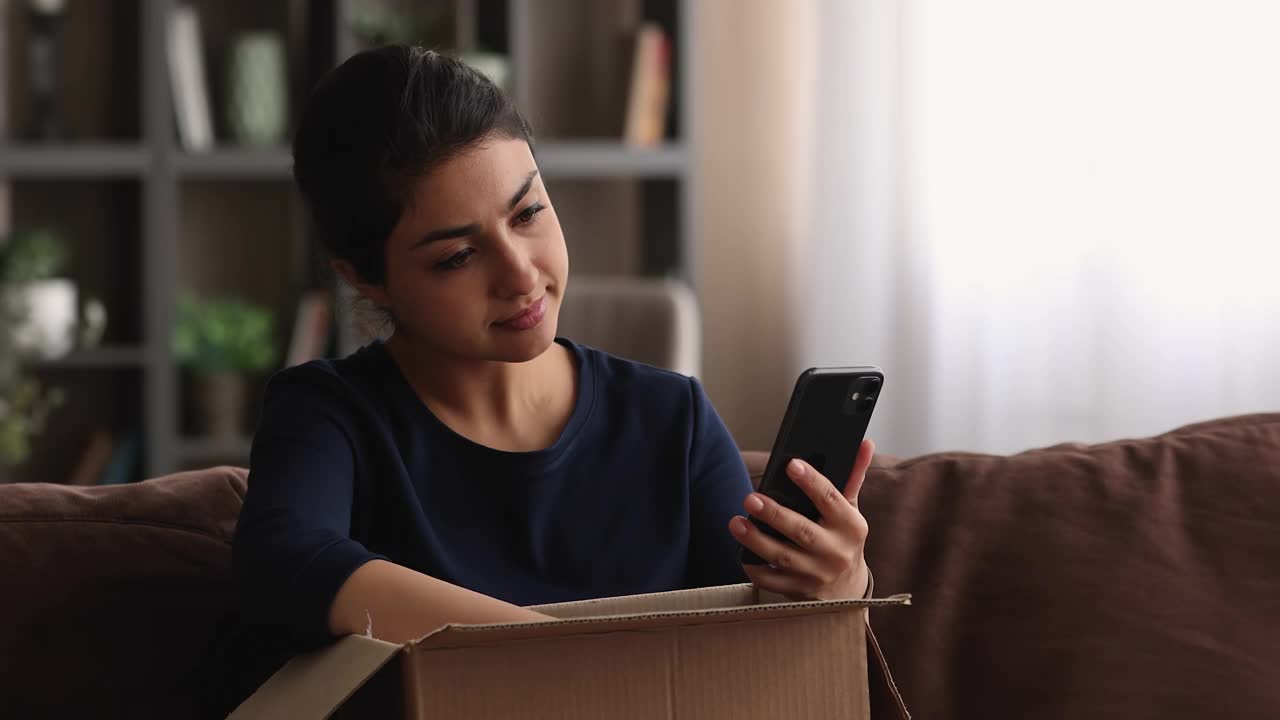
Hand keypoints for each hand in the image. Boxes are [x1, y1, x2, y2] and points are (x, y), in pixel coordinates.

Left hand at [730, 439, 873, 600]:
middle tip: (750, 499)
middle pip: (802, 531)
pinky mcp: (799, 590)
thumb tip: (864, 443)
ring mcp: (817, 573)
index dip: (811, 481)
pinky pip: (773, 581)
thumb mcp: (852, 510)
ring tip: (736, 523)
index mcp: (851, 526)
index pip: (831, 499)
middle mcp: (836, 551)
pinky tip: (741, 553)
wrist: (848, 590)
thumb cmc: (844, 540)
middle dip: (774, 514)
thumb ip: (853, 477)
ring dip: (757, 540)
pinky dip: (755, 569)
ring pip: (783, 556)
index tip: (791, 464)